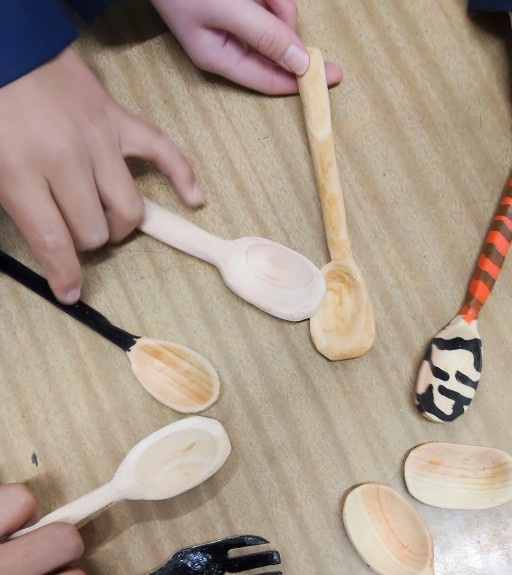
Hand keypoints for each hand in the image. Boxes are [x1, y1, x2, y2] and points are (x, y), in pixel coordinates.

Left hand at [0, 47, 202, 303]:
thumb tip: (51, 248)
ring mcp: (97, 139)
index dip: (65, 275)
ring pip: (126, 207)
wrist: (3, 45)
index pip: (54, 242)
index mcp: (20, 172)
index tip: (70, 292)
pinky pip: (162, 151)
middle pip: (93, 230)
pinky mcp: (117, 119)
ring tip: (105, 219)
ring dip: (117, 223)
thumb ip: (16, 205)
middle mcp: (64, 160)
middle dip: (84, 240)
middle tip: (72, 231)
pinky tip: (194, 198)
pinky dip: (183, 176)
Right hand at [150, 0, 341, 93]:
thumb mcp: (226, 9)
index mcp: (220, 57)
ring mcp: (235, 17)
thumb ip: (264, 36)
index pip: (269, 80)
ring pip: (278, 14)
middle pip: (278, 43)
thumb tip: (301, 64)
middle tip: (269, 0)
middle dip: (281, 19)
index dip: (302, 80)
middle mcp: (229, 41)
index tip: (334, 75)